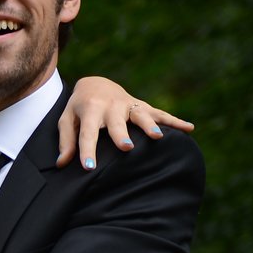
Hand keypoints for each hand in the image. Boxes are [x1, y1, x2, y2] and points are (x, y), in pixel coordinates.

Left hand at [57, 78, 194, 169]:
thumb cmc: (79, 108)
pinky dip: (174, 121)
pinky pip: (160, 113)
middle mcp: (111, 105)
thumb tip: (62, 163)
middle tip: (127, 147)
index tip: (88, 167)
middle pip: (116, 123)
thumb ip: (66, 141)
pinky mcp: (141, 106)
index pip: (87, 133)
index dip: (87, 150)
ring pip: (141, 115)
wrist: (96, 84)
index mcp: (90, 109)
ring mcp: (129, 105)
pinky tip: (190, 128)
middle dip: (121, 134)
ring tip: (157, 138)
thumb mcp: (67, 120)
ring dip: (149, 126)